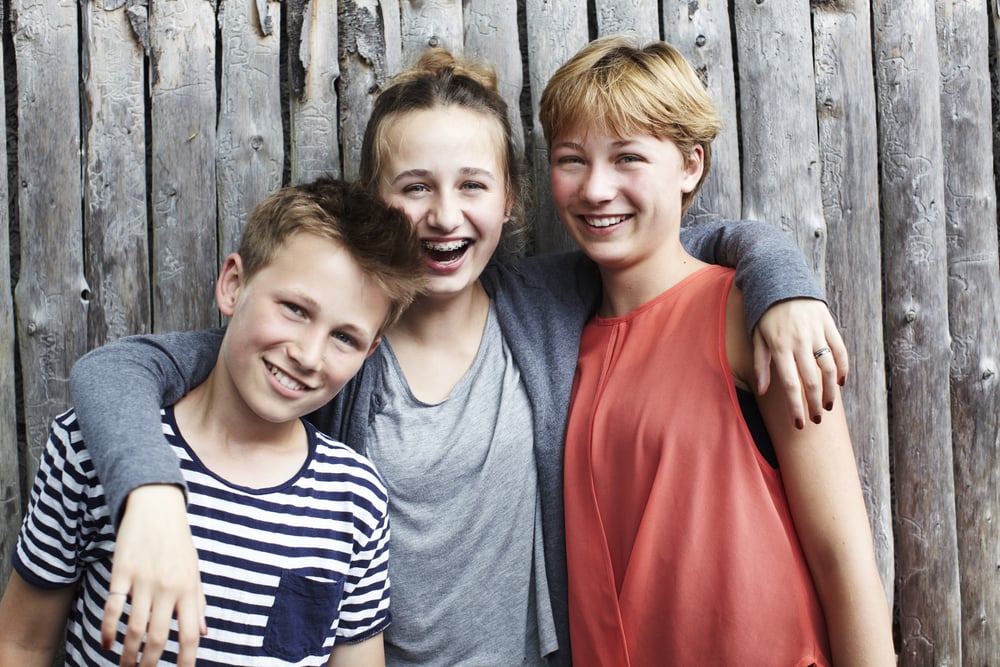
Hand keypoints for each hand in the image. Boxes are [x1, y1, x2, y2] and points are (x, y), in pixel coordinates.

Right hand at [102, 484, 205, 666]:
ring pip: (134, 628)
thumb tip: (203, 633)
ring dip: (128, 653)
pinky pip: (113, 607)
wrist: (156, 507)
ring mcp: (143, 580)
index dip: (186, 659)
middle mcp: (167, 587)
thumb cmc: (178, 542)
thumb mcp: (194, 570)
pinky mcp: (121, 571)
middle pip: (158, 636)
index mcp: (189, 588)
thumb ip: (198, 602)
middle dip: (149, 663)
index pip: (189, 633)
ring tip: (125, 666)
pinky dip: (108, 629)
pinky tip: (107, 644)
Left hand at [752, 298, 847, 428]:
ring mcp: (816, 332)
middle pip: (811, 380)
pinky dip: (843, 367)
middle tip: (816, 420)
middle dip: (814, 404)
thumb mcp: (757, 338)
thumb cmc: (764, 314)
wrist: (780, 280)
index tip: (798, 424)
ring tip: (828, 405)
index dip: (795, 407)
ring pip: (829, 368)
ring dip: (831, 390)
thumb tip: (763, 391)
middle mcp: (799, 341)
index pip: (790, 384)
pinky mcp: (828, 324)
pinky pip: (840, 350)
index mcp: (779, 347)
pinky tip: (841, 382)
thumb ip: (760, 365)